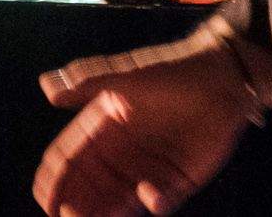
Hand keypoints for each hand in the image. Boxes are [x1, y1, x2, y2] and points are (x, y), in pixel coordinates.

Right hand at [32, 21, 271, 215]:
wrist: (225, 75)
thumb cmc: (174, 68)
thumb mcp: (129, 75)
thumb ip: (89, 82)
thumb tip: (46, 87)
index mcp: (105, 125)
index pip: (71, 156)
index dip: (55, 178)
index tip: (45, 199)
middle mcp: (123, 151)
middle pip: (89, 186)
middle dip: (75, 205)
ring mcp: (149, 167)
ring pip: (118, 201)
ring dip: (106, 213)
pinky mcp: (177, 178)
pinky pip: (159, 202)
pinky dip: (154, 203)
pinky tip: (150, 197)